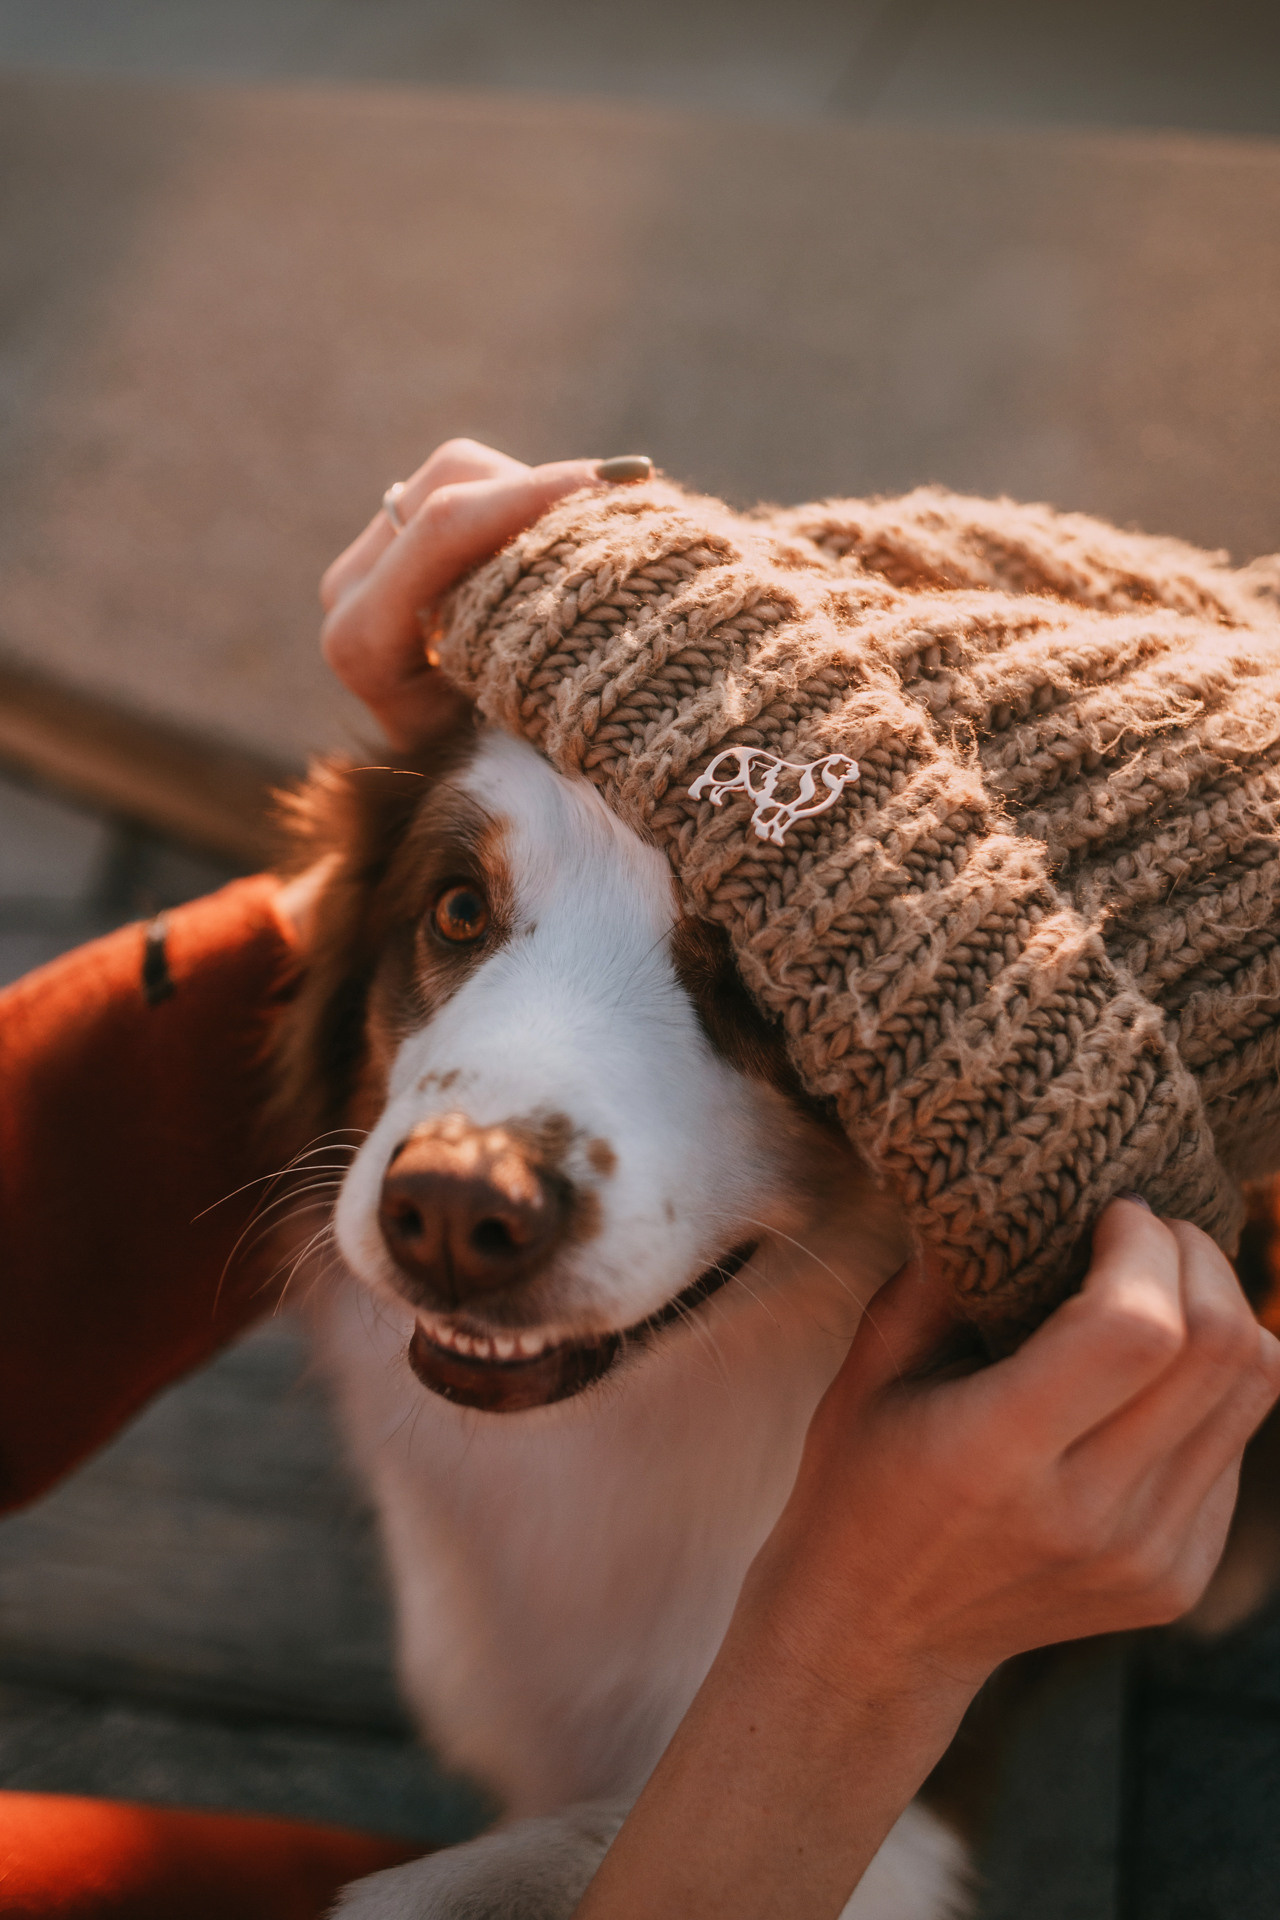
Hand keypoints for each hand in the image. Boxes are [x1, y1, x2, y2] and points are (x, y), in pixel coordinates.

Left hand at [319, 439, 647, 749]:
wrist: (463, 791)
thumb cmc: (502, 777)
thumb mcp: (521, 736)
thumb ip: (544, 660)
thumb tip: (614, 560)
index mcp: (361, 641)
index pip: (443, 530)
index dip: (531, 496)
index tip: (621, 485)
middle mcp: (349, 591)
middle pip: (448, 486)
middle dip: (539, 489)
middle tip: (625, 503)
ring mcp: (367, 561)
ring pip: (458, 473)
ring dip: (533, 493)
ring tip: (599, 527)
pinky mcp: (395, 543)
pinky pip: (463, 487)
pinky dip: (522, 499)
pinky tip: (576, 523)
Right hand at [571, 1203, 1279, 1919]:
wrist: (879, 1637)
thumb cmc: (860, 1480)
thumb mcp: (869, 1366)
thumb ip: (940, 1274)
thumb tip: (1017, 1188)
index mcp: (997, 1456)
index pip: (1136, 1329)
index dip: (1142, 1246)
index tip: (1107, 1214)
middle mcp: (1090, 1515)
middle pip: (1220, 1349)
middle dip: (1197, 1256)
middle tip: (1146, 1231)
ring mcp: (1147, 1556)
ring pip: (1254, 1392)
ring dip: (1221, 1309)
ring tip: (1160, 1282)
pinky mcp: (1177, 1579)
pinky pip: (1237, 1443)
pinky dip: (1208, 1382)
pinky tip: (1146, 1371)